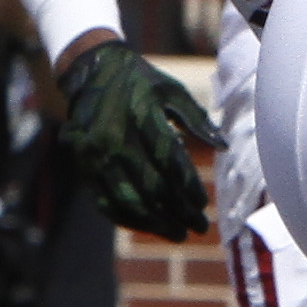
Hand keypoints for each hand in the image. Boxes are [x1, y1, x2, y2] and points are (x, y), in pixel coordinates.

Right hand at [57, 38, 216, 240]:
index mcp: (140, 115)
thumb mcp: (172, 90)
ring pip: (127, 200)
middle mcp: (114, 137)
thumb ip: (197, 119)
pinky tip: (149, 226)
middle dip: (177, 211)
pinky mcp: (83, 165)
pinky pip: (104, 200)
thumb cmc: (142, 82)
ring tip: (178, 234)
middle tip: (199, 226)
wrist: (90, 72)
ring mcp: (95, 154)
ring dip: (155, 222)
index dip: (187, 186)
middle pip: (150, 186)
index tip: (203, 204)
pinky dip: (127, 218)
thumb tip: (223, 147)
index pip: (168, 160)